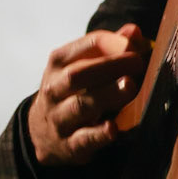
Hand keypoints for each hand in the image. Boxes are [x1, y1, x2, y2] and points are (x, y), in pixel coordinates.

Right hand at [27, 22, 148, 166]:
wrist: (40, 132)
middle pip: (78, 75)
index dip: (113, 43)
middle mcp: (54, 89)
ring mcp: (59, 119)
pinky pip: (82, 140)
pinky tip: (113, 128)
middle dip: (109, 66)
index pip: (86, 45)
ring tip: (130, 87)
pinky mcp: (68, 146)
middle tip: (137, 62)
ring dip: (107, 95)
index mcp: (59, 63)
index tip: (137, 46)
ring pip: (80, 106)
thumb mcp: (82, 65)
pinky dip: (98, 134)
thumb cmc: (72, 91)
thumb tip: (134, 32)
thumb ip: (109, 49)